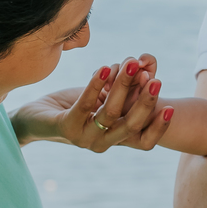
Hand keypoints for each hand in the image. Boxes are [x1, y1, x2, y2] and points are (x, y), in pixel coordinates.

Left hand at [12, 56, 173, 153]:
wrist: (35, 117)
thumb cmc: (74, 106)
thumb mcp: (104, 99)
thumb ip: (124, 91)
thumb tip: (146, 69)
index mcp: (115, 139)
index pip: (144, 142)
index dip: (159, 129)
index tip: (170, 109)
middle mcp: (102, 143)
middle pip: (131, 126)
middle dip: (146, 102)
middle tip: (155, 80)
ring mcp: (84, 137)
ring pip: (110, 113)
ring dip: (123, 86)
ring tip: (130, 64)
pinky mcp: (66, 127)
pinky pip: (85, 104)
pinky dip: (96, 85)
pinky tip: (103, 68)